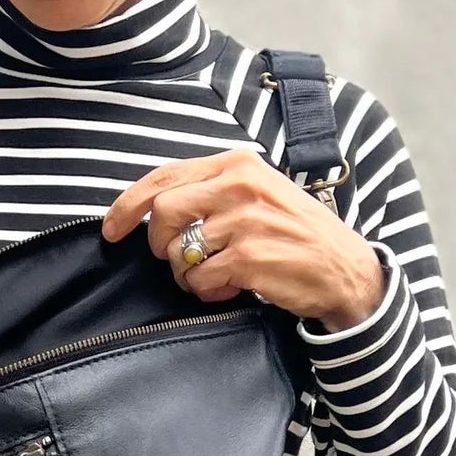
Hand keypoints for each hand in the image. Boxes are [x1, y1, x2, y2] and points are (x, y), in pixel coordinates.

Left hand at [103, 149, 385, 327]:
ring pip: (178, 252)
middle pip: (163, 212)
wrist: (345, 270)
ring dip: (188, 274)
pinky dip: (208, 291)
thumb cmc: (296, 234)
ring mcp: (245, 221)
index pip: (165, 175)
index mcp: (239, 164)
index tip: (111, 229)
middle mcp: (241, 185)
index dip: (129, 204)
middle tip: (178, 261)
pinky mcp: (249, 257)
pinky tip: (230, 288)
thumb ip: (212, 191)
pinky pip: (199, 279)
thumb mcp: (259, 194)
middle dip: (159, 244)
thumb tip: (155, 207)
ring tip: (216, 276)